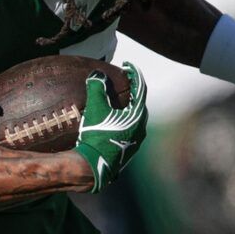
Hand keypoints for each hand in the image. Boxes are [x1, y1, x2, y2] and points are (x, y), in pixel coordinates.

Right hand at [73, 62, 147, 190]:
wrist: (93, 167)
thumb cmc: (96, 137)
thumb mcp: (95, 109)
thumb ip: (97, 87)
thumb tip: (97, 74)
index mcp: (137, 116)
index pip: (140, 88)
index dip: (134, 74)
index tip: (126, 66)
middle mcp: (141, 128)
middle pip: (139, 104)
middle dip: (131, 92)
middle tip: (121, 83)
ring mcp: (136, 141)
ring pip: (134, 119)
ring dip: (127, 108)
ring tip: (115, 103)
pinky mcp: (129, 150)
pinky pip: (129, 130)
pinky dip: (123, 121)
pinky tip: (112, 123)